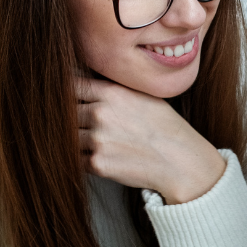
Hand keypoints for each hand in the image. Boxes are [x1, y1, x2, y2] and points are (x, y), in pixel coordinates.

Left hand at [75, 77, 224, 202]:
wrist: (180, 161)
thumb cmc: (165, 127)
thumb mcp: (142, 96)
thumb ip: (112, 89)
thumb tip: (85, 82)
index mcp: (110, 92)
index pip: (70, 86)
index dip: (67, 93)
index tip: (68, 99)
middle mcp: (100, 114)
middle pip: (66, 113)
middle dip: (73, 120)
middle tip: (88, 126)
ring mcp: (97, 140)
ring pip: (68, 137)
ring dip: (78, 141)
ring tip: (99, 143)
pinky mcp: (97, 164)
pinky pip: (75, 159)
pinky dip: (83, 160)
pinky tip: (103, 157)